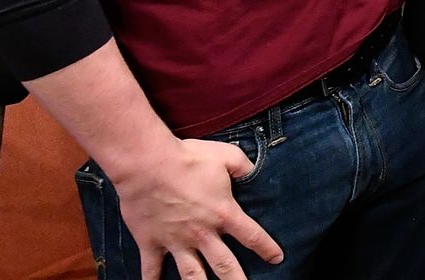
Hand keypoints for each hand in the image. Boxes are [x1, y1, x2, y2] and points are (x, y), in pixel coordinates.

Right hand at [109, 136, 282, 279]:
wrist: (147, 164)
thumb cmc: (188, 159)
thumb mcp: (226, 156)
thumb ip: (243, 166)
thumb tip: (254, 171)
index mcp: (223, 214)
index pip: (252, 236)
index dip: (267, 249)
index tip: (276, 259)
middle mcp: (202, 234)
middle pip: (225, 266)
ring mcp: (175, 241)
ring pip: (192, 275)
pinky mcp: (151, 242)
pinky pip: (151, 269)